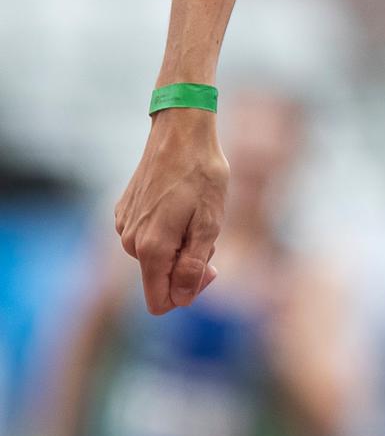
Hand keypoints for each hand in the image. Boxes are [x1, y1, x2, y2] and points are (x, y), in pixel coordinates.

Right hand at [114, 110, 227, 313]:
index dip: (187, 294)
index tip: (209, 268)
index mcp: (151, 248)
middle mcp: (129, 242)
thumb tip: (181, 298)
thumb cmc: (202, 175)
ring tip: (195, 213)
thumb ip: (194, 265)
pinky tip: (179, 203)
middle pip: (159, 279)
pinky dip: (166, 230)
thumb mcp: (210, 222)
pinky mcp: (124, 212)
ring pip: (155, 258)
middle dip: (187, 265)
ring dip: (178, 245)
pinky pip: (147, 237)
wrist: (180, 133)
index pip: (159, 301)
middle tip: (209, 233)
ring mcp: (123, 226)